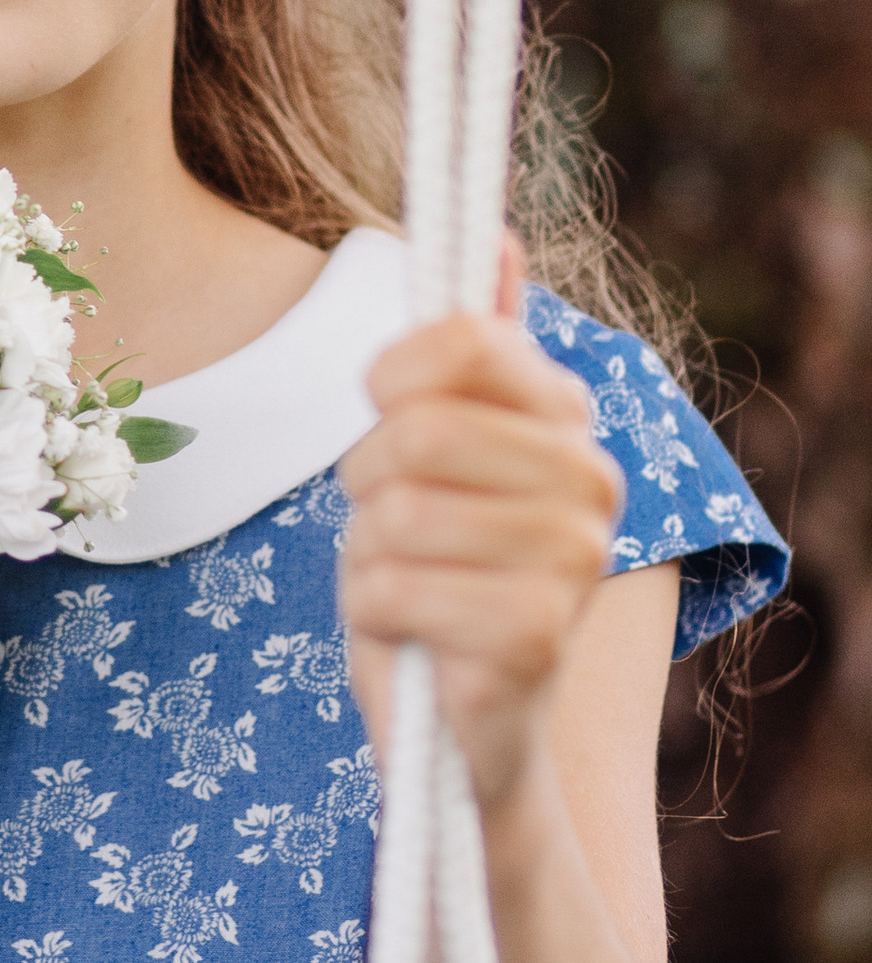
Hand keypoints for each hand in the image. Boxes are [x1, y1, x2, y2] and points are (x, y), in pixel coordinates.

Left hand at [340, 253, 623, 809]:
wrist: (466, 727)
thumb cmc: (438, 570)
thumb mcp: (437, 449)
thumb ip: (469, 350)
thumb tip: (494, 235)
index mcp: (568, 419)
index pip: (465, 335)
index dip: (392, 374)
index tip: (386, 412)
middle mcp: (593, 480)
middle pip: (418, 427)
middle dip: (369, 480)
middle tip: (394, 524)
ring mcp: (573, 561)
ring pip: (397, 509)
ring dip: (370, 552)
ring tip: (408, 580)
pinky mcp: (533, 638)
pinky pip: (393, 586)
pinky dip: (375, 611)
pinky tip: (413, 635)